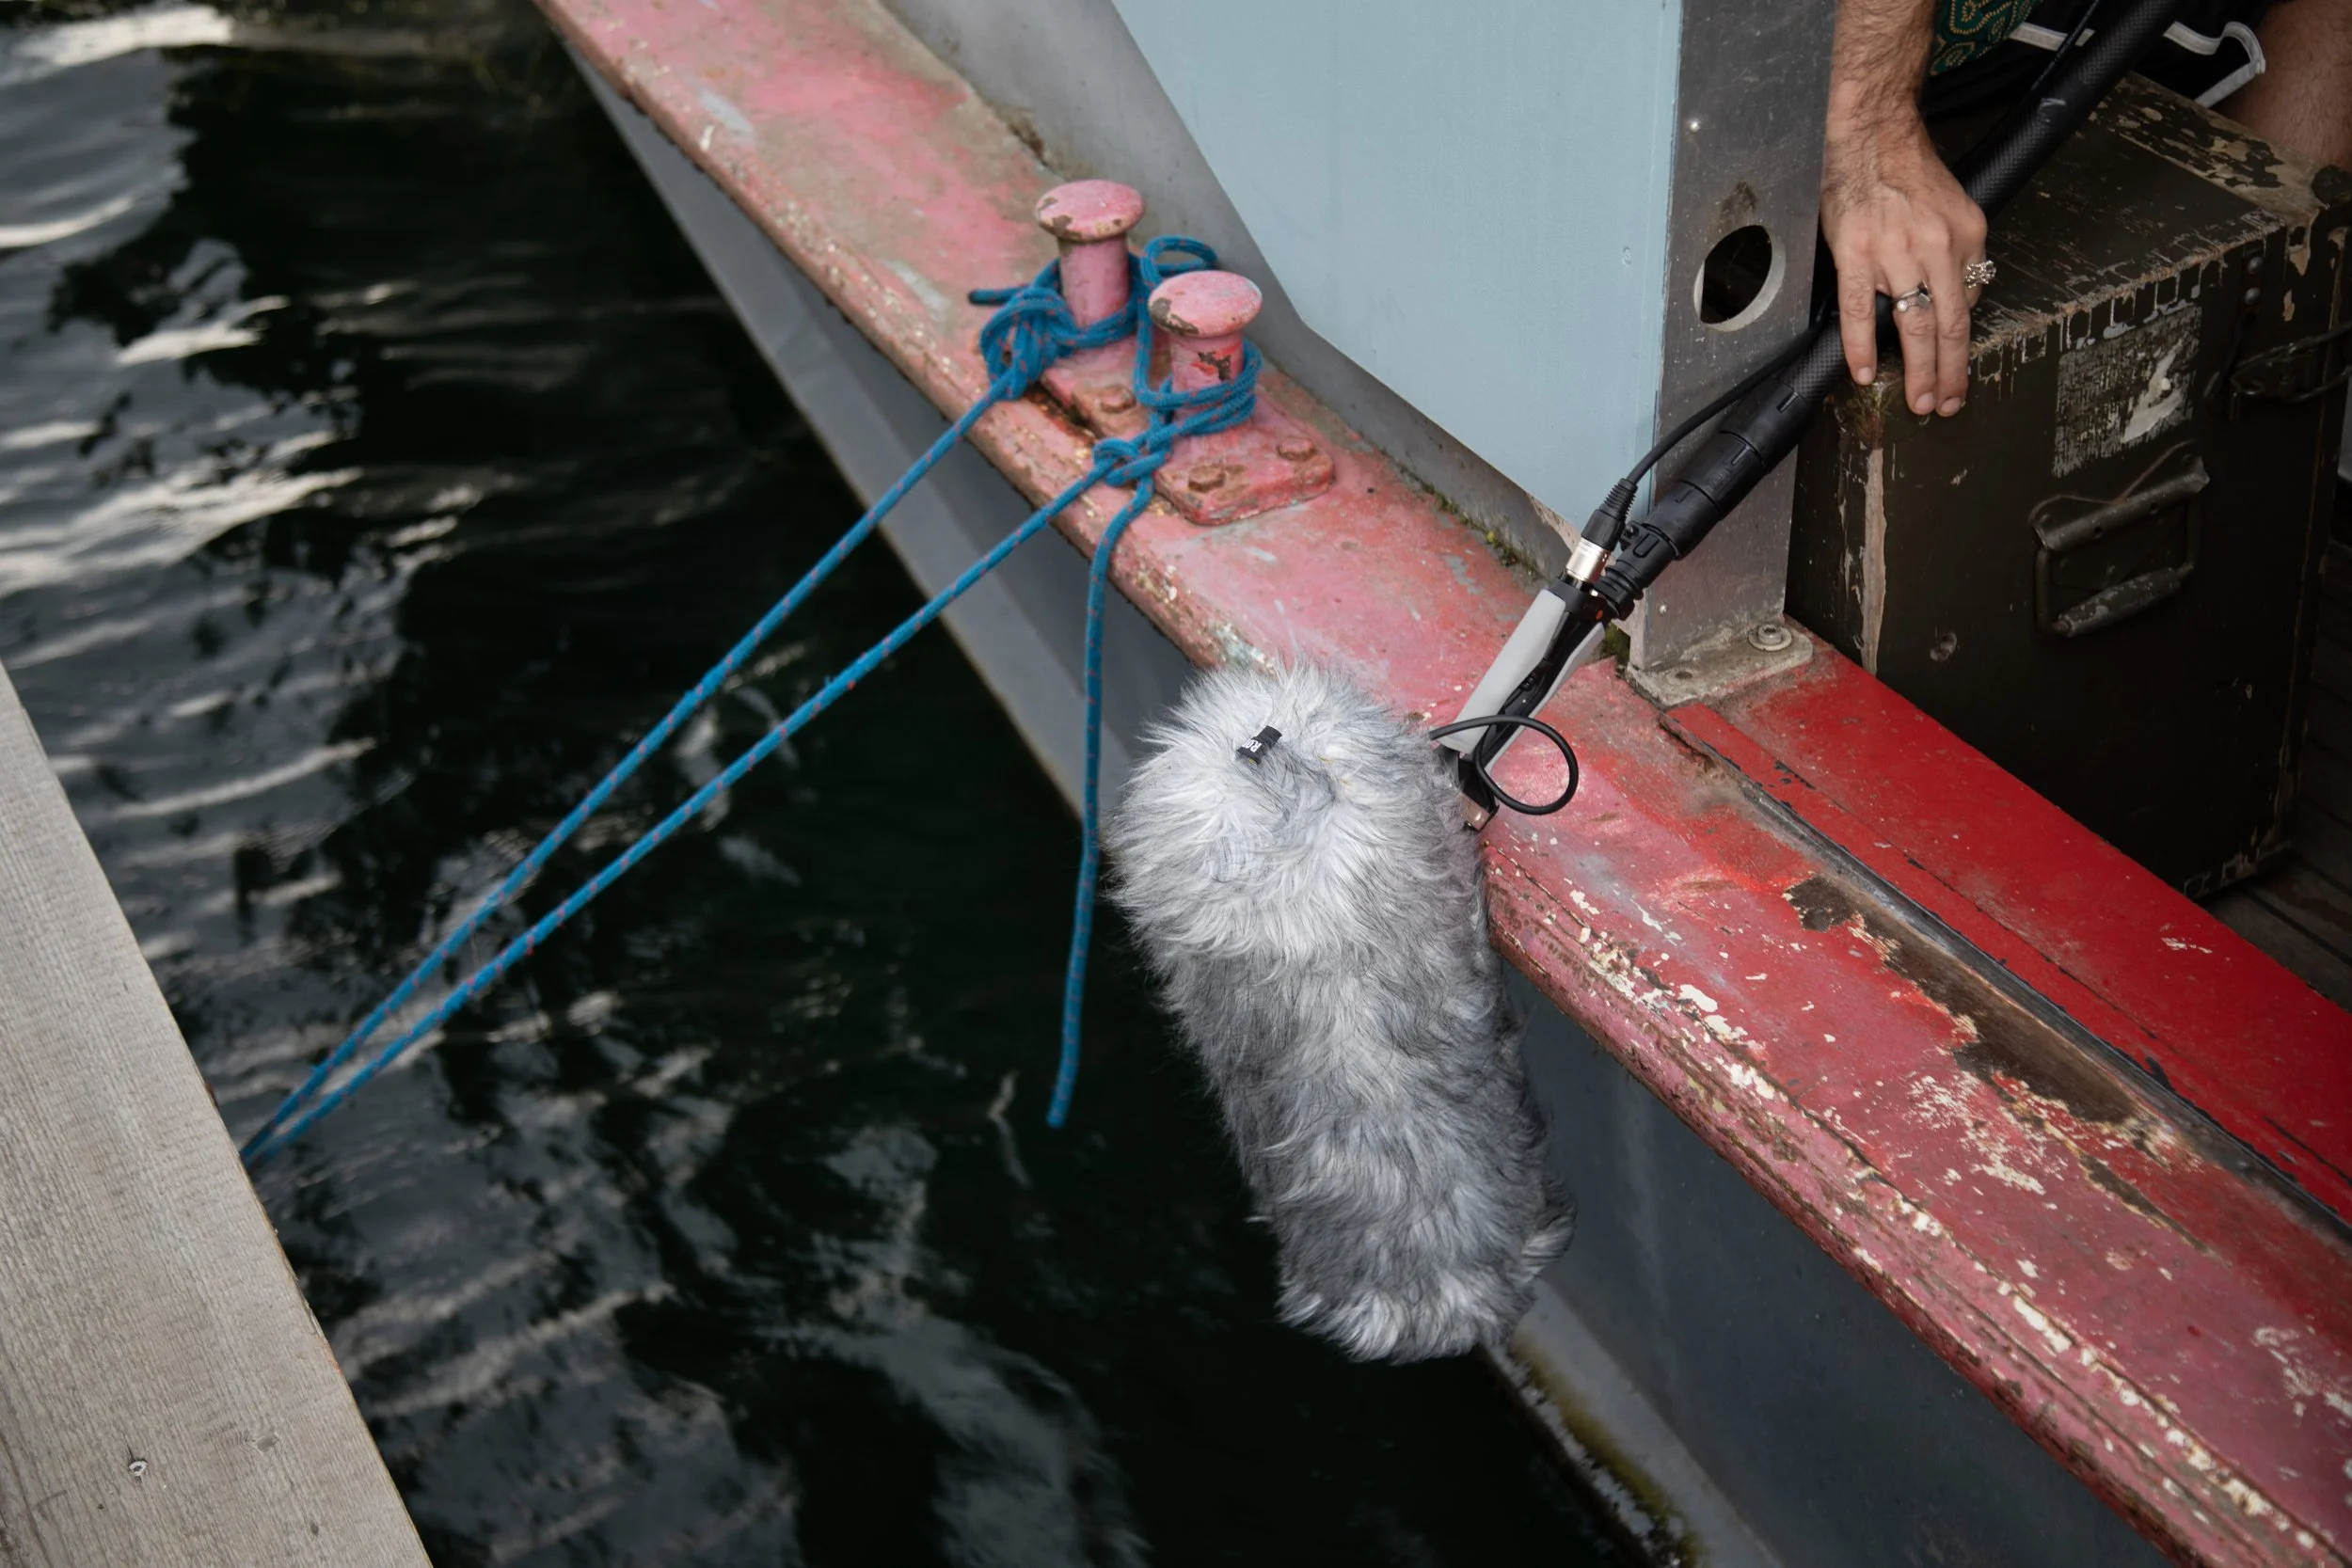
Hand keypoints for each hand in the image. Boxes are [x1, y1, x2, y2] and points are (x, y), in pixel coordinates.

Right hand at [1820, 102, 1988, 416]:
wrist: (1872, 137)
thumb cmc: (1907, 171)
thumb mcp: (1955, 208)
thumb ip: (1958, 254)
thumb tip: (1952, 301)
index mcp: (1966, 237)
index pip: (1969, 303)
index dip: (1962, 344)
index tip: (1957, 372)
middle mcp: (1936, 248)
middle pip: (1950, 326)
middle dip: (1950, 372)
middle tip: (1945, 403)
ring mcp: (1895, 254)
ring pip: (1913, 325)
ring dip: (1919, 370)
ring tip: (1918, 399)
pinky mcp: (1856, 255)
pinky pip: (1858, 312)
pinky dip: (1861, 347)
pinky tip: (1866, 373)